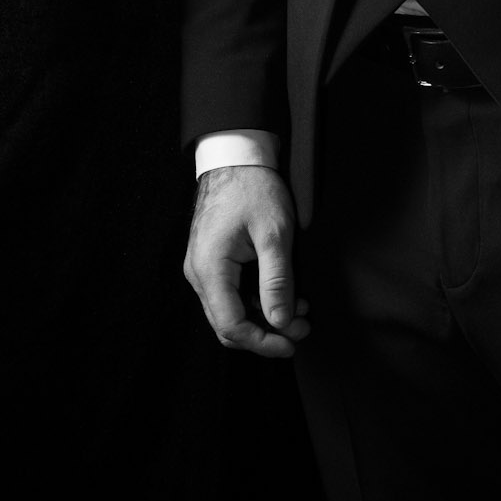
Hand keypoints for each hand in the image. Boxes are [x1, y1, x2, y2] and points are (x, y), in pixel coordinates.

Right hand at [184, 165, 308, 358]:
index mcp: (210, 268)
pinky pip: (230, 294)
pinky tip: (284, 293)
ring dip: (264, 317)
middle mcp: (198, 273)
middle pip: (228, 325)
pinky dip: (256, 300)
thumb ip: (277, 281)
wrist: (236, 157)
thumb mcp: (275, 234)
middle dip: (267, 332)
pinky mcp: (211, 262)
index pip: (231, 326)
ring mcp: (202, 268)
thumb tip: (280, 323)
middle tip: (303, 326)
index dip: (263, 342)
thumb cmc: (254, 189)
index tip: (292, 343)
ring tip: (300, 308)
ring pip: (230, 311)